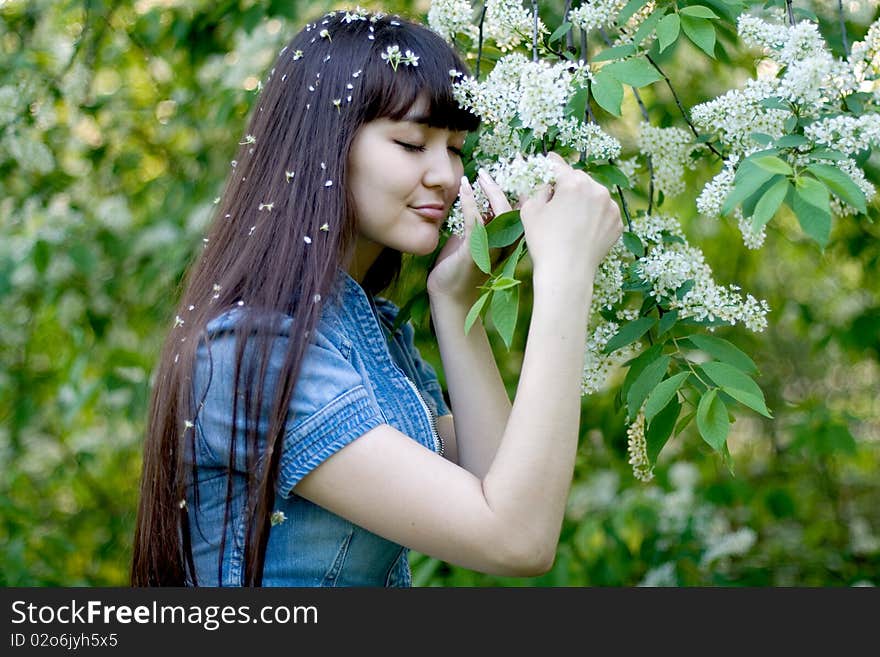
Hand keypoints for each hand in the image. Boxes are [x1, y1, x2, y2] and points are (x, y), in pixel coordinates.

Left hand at [427, 170, 512, 303]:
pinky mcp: (475, 251)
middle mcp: (508, 244)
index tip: (518, 166)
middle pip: (520, 209)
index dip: (524, 187)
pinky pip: (476, 222)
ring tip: (482, 175)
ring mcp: (494, 248)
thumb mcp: (476, 238)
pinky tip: (465, 187)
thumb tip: (481, 197)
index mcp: (511, 240)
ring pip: (503, 214)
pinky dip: (470, 202)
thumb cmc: (462, 266)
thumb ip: (482, 220)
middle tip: (506, 164)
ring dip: (492, 191)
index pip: (524, 210)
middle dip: (515, 183)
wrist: (450, 295)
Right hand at [519, 152, 623, 283]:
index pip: (559, 166)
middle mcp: (597, 190)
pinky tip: (582, 230)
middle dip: (568, 186)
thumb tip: (541, 180)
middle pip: (579, 179)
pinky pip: (604, 212)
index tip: (548, 159)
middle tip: (556, 201)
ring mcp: (611, 207)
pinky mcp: (618, 223)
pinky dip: (594, 216)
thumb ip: (536, 188)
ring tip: (570, 220)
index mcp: (574, 183)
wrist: (567, 273)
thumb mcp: (530, 210)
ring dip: (583, 201)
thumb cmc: (544, 242)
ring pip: (593, 195)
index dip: (550, 163)